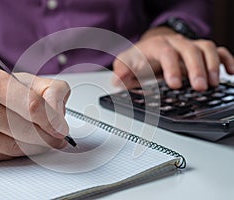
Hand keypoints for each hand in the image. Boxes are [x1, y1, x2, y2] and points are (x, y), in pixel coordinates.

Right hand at [0, 67, 69, 162]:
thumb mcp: (19, 80)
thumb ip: (48, 90)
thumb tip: (60, 114)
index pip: (32, 106)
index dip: (53, 119)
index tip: (62, 127)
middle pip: (27, 130)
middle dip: (48, 135)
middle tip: (57, 135)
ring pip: (18, 147)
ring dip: (36, 144)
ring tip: (41, 136)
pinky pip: (5, 156)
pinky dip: (19, 151)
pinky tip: (19, 140)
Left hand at [112, 27, 233, 90]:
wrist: (149, 49)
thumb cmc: (139, 58)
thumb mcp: (126, 63)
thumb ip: (122, 71)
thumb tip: (117, 80)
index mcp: (157, 46)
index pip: (166, 53)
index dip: (172, 68)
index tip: (175, 84)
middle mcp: (175, 43)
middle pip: (190, 50)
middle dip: (196, 68)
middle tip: (199, 87)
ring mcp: (189, 46)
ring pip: (206, 48)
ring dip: (212, 65)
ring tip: (213, 84)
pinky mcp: (199, 52)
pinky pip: (216, 51)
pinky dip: (225, 60)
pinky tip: (229, 72)